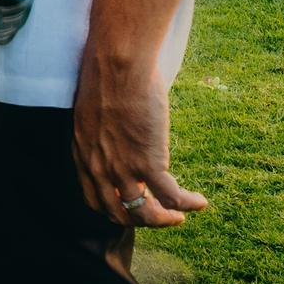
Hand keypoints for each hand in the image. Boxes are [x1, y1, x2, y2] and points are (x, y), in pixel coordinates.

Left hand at [71, 59, 207, 232]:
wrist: (118, 63)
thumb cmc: (107, 73)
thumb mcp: (92, 109)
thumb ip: (100, 131)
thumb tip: (117, 131)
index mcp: (84, 155)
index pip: (96, 199)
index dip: (115, 209)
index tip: (132, 205)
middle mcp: (99, 169)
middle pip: (118, 213)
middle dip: (139, 220)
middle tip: (157, 216)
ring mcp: (123, 169)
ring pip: (144, 213)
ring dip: (163, 220)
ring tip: (178, 217)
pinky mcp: (148, 163)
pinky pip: (171, 196)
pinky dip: (187, 204)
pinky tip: (199, 203)